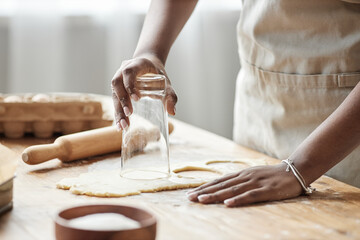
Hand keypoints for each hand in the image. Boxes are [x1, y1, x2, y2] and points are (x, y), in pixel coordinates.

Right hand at [111, 54, 176, 129]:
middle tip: (129, 114)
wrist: (148, 68)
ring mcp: (118, 80)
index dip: (130, 85)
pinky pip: (114, 101)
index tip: (136, 99)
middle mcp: (123, 70)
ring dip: (118, 110)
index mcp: (136, 64)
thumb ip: (171, 96)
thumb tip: (172, 112)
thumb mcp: (166, 83)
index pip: (128, 72)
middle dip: (122, 101)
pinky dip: (117, 114)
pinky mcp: (116, 90)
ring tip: (123, 125)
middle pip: (117, 84)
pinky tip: (120, 125)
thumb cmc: (157, 75)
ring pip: (114, 94)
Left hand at [186, 163, 302, 206]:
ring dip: (216, 195)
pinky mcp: (266, 190)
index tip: (191, 193)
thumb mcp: (252, 175)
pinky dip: (238, 199)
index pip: (219, 181)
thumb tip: (222, 187)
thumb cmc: (271, 175)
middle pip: (221, 185)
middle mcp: (245, 177)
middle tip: (190, 198)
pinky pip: (250, 195)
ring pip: (231, 190)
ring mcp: (255, 182)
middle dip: (204, 192)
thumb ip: (238, 180)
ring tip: (202, 200)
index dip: (204, 187)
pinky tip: (228, 203)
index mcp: (241, 174)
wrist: (294, 170)